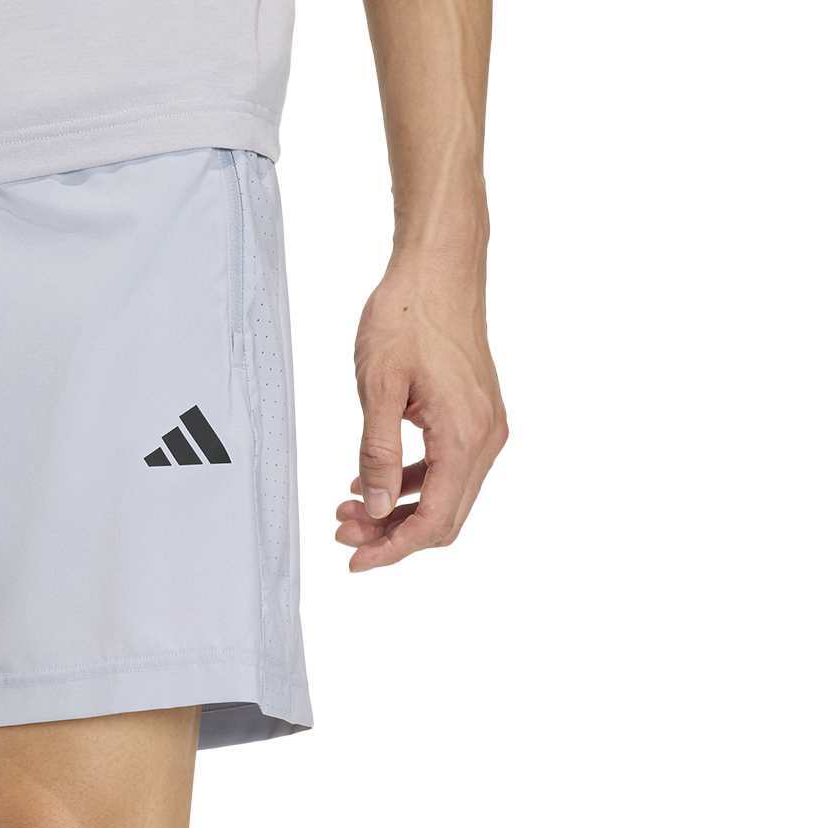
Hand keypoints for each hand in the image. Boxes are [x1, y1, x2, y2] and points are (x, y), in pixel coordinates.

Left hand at [334, 261, 506, 570]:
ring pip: (444, 496)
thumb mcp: (379, 387)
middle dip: (391, 534)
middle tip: (342, 533)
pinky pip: (446, 468)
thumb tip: (373, 509)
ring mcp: (485, 426)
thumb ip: (376, 454)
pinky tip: (371, 480)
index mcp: (465, 435)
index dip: (393, 549)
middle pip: (442, 517)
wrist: (440, 267)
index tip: (354, 561)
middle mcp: (486, 437)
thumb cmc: (409, 315)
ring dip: (397, 510)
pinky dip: (410, 483)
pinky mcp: (476, 414)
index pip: (433, 520)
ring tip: (347, 509)